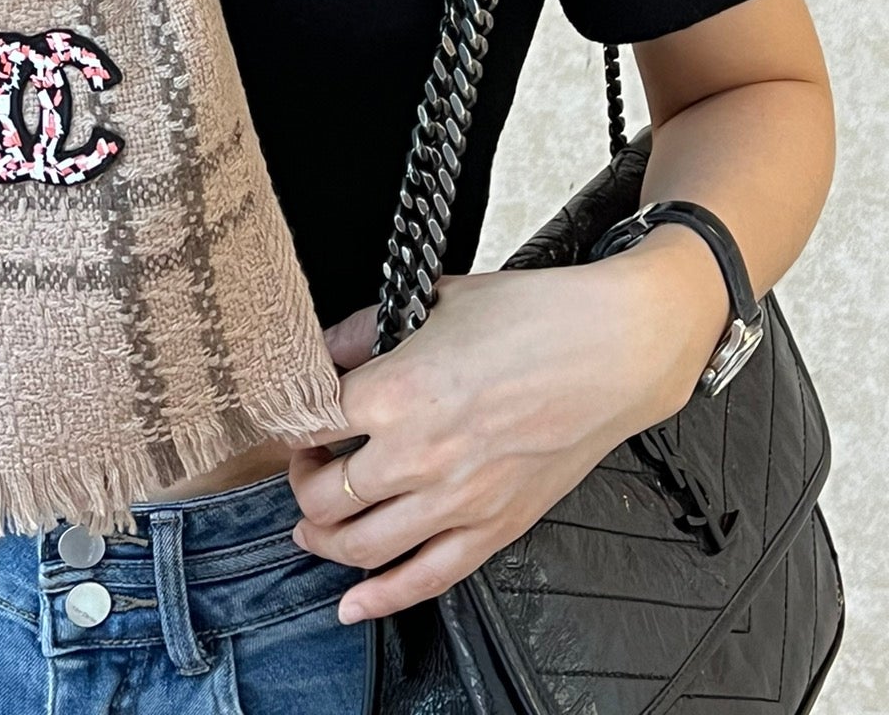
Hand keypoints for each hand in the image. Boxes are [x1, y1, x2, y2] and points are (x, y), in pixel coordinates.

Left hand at [289, 241, 726, 624]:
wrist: (612, 349)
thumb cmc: (532, 316)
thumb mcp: (435, 300)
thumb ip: (369, 327)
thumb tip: (331, 347)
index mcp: (396, 390)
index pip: (310, 423)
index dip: (292, 422)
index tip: (294, 418)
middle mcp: (417, 455)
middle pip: (324, 494)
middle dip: (302, 482)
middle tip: (306, 465)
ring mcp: (456, 500)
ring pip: (361, 545)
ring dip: (324, 540)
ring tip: (312, 525)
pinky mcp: (494, 528)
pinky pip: (425, 580)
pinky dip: (381, 598)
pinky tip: (352, 604)